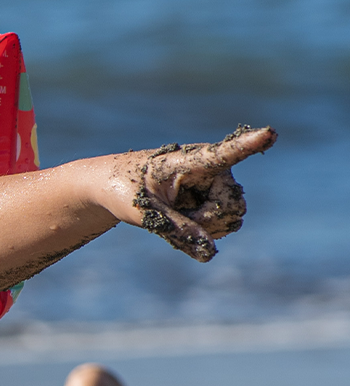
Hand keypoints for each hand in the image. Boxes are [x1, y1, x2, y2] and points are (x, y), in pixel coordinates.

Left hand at [115, 125, 275, 261]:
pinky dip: (206, 230)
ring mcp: (218, 184)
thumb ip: (177, 229)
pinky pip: (226, 224)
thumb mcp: (145, 212)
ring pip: (232, 217)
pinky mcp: (217, 198)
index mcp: (190, 160)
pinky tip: (186, 219)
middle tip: (174, 213)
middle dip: (208, 220)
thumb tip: (210, 252)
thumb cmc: (125, 189)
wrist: (116, 187)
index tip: (269, 132)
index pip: (223, 153)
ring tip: (177, 212)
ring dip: (206, 226)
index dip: (248, 144)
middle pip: (233, 205)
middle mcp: (214, 168)